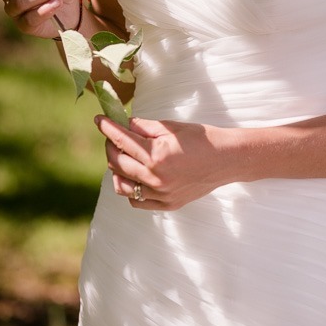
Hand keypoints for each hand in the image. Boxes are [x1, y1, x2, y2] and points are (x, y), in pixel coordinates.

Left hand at [94, 116, 238, 209]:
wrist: (226, 160)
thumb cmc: (201, 139)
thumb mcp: (172, 127)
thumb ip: (144, 127)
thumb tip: (124, 124)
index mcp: (156, 154)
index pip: (121, 140)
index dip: (107, 128)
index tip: (99, 120)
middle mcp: (155, 177)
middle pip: (117, 162)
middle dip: (110, 146)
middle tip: (113, 136)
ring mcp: (160, 194)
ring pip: (121, 185)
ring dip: (117, 169)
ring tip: (124, 157)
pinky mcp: (166, 204)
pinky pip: (136, 200)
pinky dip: (130, 188)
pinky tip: (135, 176)